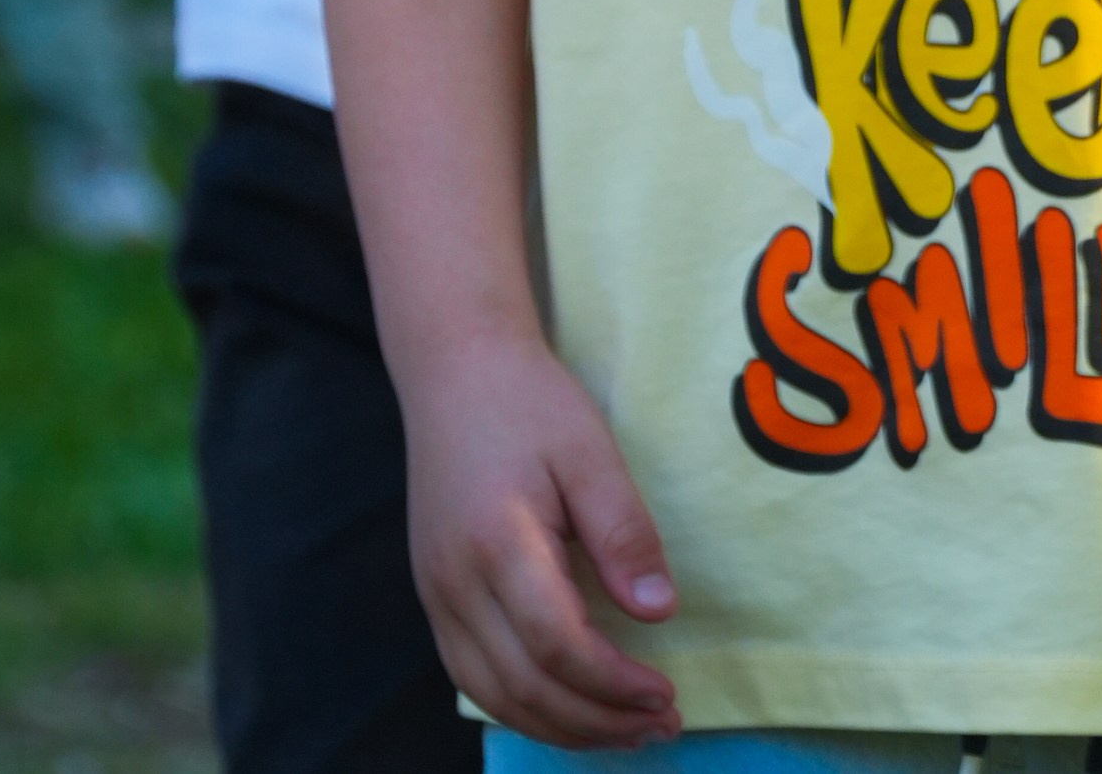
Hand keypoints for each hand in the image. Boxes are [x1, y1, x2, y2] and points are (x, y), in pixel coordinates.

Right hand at [403, 325, 680, 749]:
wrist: (454, 371)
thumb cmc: (528, 402)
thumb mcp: (590, 450)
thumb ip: (623, 532)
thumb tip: (660, 613)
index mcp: (496, 541)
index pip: (556, 644)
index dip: (613, 684)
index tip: (667, 695)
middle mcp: (454, 582)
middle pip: (525, 686)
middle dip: (597, 721)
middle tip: (661, 727)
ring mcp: (436, 596)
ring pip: (495, 695)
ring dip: (563, 728)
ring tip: (626, 731)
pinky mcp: (434, 599)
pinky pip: (475, 678)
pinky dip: (526, 707)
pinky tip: (572, 708)